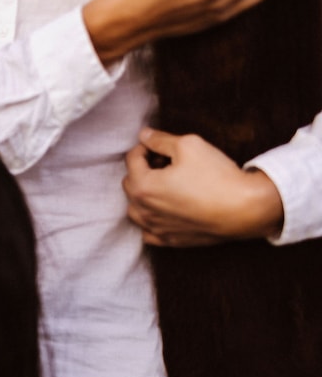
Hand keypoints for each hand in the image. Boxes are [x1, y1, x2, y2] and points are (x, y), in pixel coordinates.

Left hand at [123, 127, 284, 245]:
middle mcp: (143, 211)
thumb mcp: (188, 145)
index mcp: (143, 186)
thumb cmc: (217, 176)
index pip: (132, 160)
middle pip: (130, 183)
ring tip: (165, 184)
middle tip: (165, 162)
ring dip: (144, 194)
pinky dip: (151, 220)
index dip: (144, 147)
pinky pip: (149, 232)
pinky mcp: (170, 241)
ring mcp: (156, 229)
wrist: (245, 209)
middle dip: (143, 169)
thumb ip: (161, 140)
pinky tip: (165, 210)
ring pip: (136, 209)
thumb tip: (144, 135)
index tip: (158, 145)